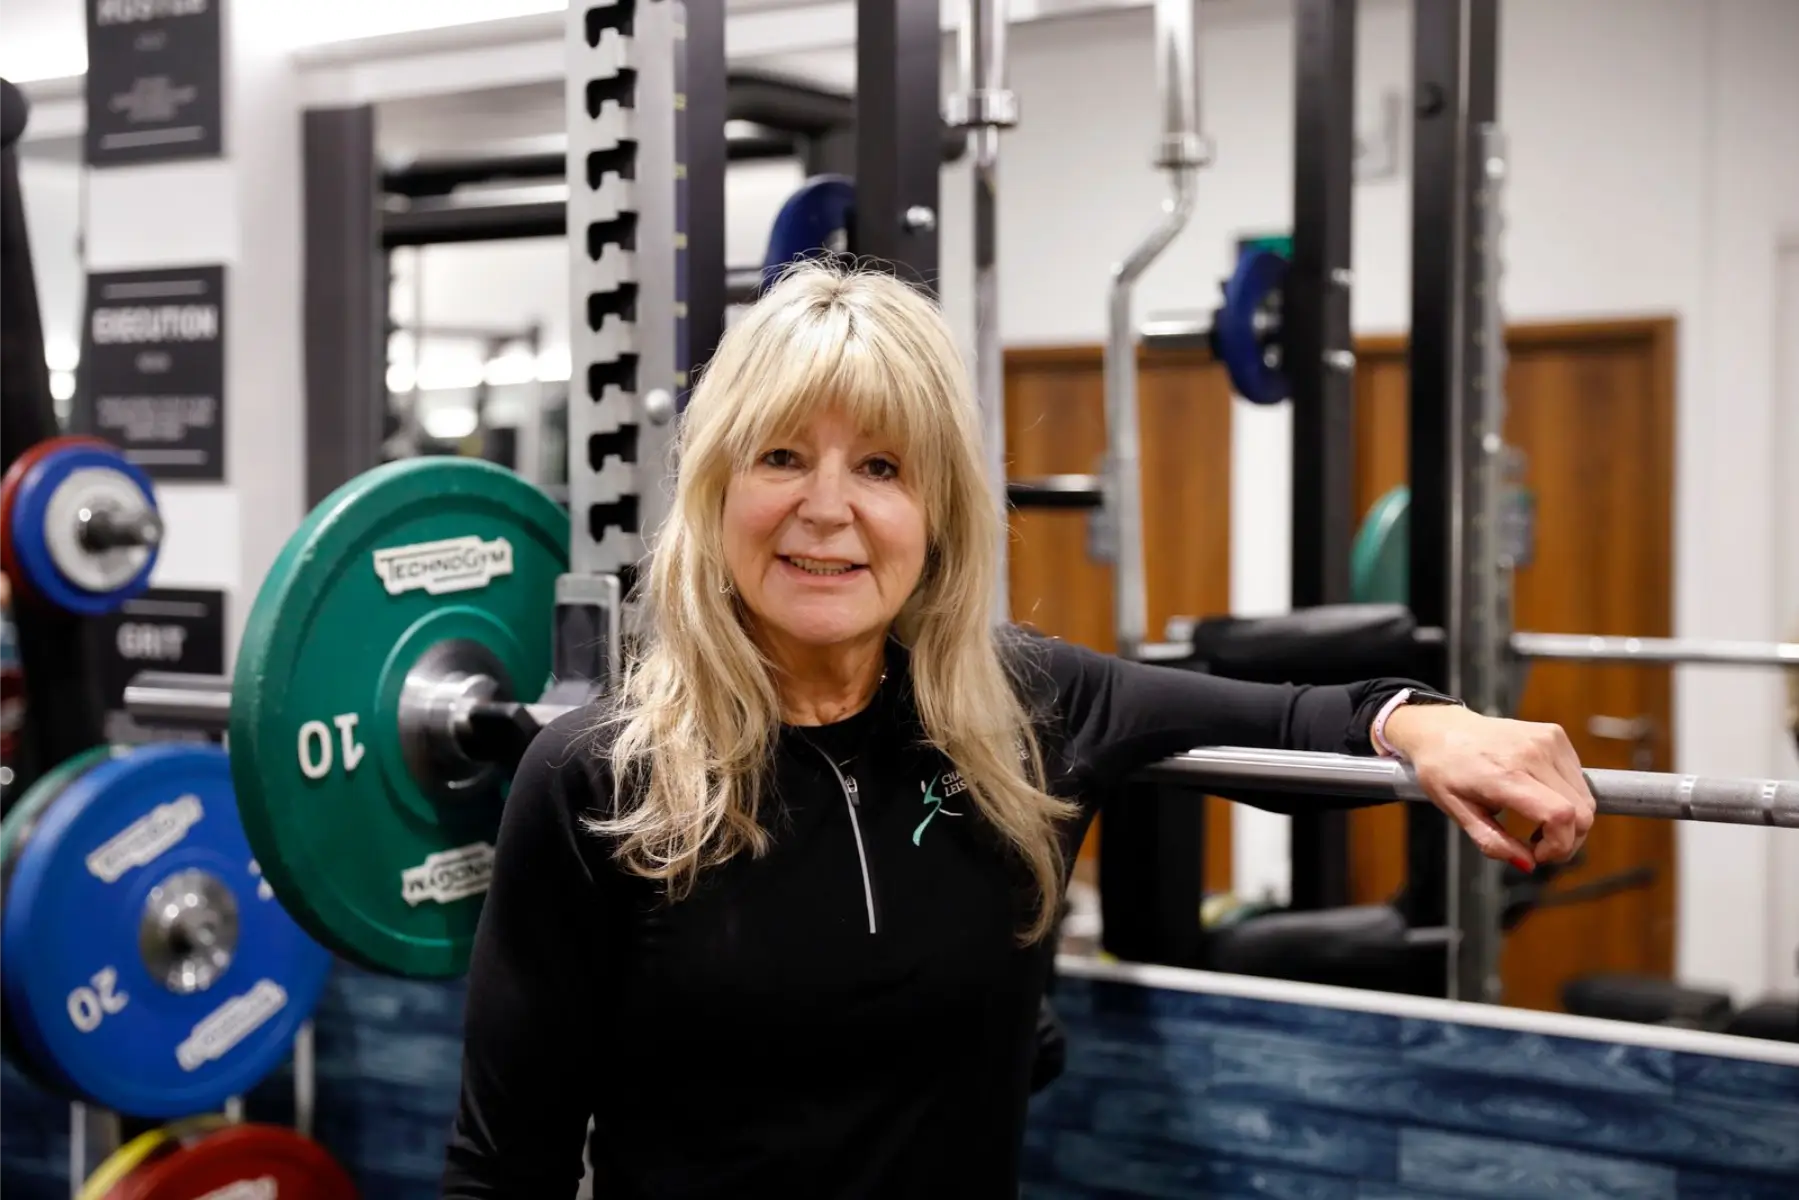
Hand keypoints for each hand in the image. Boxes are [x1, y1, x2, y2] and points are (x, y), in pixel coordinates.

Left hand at [1381, 703, 1595, 871]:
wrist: (1442, 730)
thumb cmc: (1444, 770)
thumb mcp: (1457, 813)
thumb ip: (1492, 842)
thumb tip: (1528, 863)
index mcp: (1503, 774)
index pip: (1560, 814)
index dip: (1559, 845)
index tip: (1538, 854)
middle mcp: (1531, 753)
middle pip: (1583, 811)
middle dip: (1568, 840)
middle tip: (1540, 845)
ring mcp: (1547, 740)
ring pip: (1585, 797)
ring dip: (1570, 819)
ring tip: (1537, 821)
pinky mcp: (1555, 734)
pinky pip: (1578, 778)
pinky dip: (1567, 796)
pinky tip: (1541, 796)